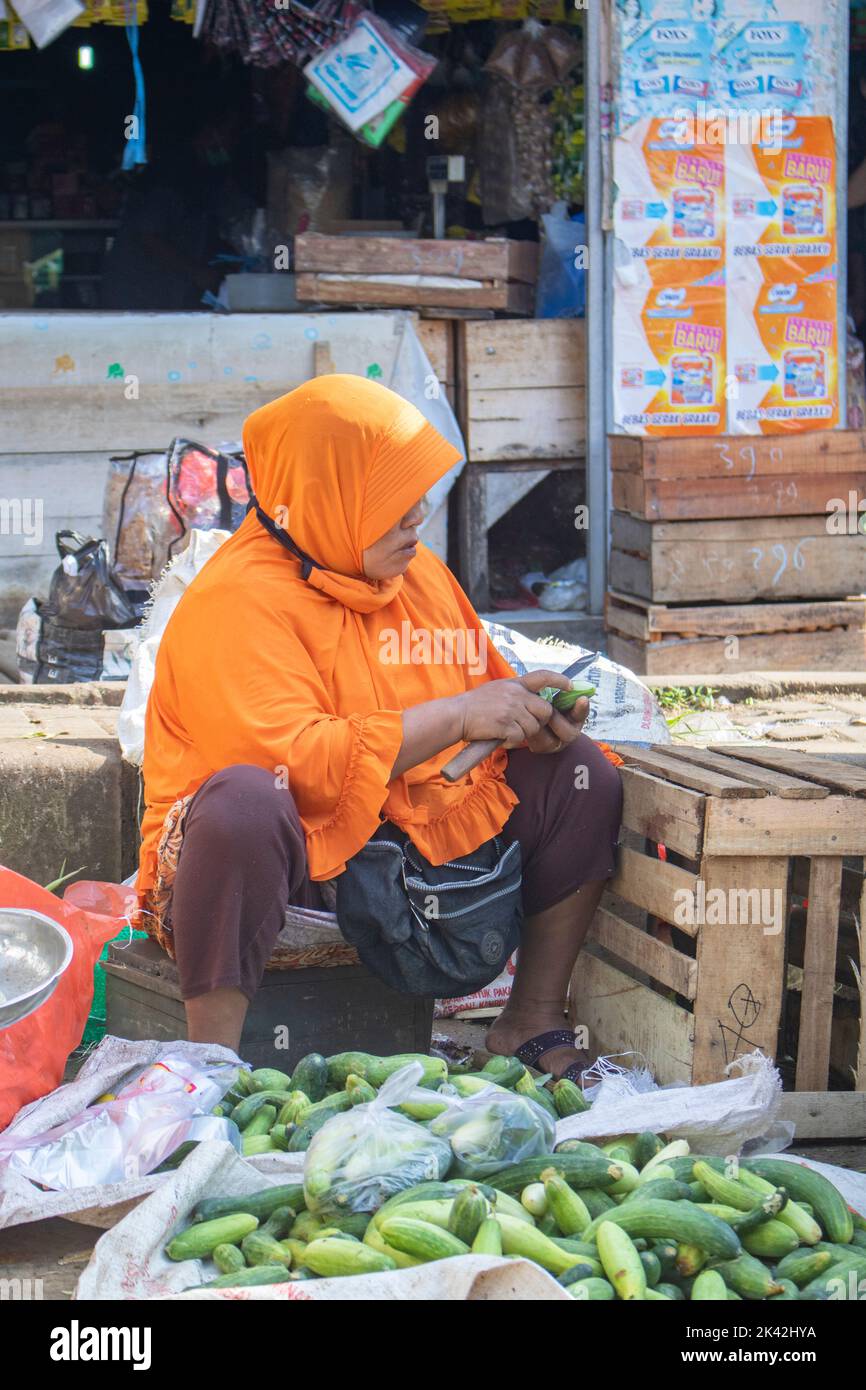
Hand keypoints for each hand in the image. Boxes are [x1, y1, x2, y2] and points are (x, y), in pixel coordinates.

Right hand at [457, 670, 585, 750]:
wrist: (456, 715)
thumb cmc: (475, 704)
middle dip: (539, 721)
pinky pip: (520, 738)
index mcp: (515, 684)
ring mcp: (512, 709)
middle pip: (545, 710)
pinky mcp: (506, 725)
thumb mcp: (497, 688)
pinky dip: (511, 741)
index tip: (570, 685)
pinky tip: (499, 736)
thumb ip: (516, 691)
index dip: (559, 680)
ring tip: (505, 730)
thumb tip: (533, 698)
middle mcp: (516, 694)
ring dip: (523, 733)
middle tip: (523, 725)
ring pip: (534, 727)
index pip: (543, 677)